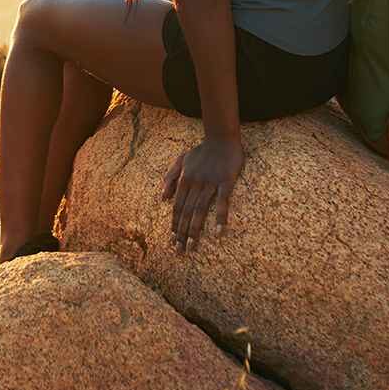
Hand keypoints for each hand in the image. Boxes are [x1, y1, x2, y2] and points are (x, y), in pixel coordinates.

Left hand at [159, 135, 244, 252]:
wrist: (221, 137)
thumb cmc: (202, 151)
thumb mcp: (182, 160)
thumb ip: (170, 178)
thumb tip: (162, 199)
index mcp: (185, 179)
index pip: (177, 206)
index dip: (174, 224)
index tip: (173, 240)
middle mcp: (195, 183)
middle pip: (186, 212)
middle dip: (182, 233)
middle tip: (180, 252)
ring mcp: (210, 182)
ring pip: (200, 210)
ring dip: (195, 230)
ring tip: (192, 247)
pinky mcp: (226, 180)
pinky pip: (222, 201)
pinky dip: (220, 216)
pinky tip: (220, 231)